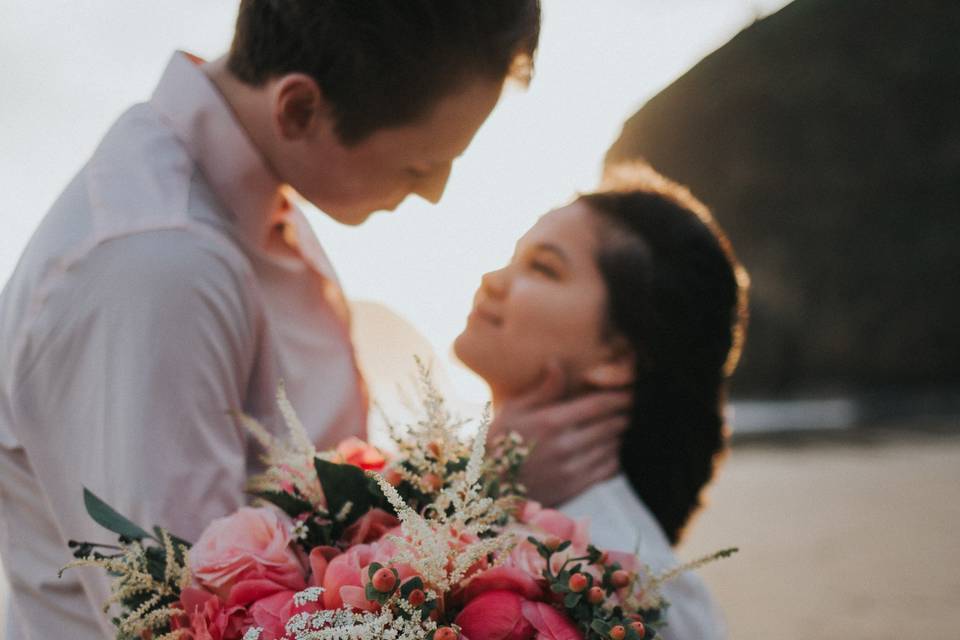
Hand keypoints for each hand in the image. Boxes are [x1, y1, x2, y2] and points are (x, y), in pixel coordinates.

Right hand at [489, 361, 630, 506]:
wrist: (487, 488)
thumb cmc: (499, 442)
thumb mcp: (513, 410)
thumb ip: (542, 389)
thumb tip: (557, 362)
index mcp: (550, 422)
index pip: (598, 405)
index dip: (619, 397)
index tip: (629, 391)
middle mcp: (564, 446)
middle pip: (611, 426)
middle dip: (624, 414)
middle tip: (631, 407)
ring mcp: (571, 470)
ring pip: (612, 447)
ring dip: (620, 435)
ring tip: (622, 425)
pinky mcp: (574, 488)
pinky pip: (608, 470)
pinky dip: (615, 457)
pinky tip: (611, 449)